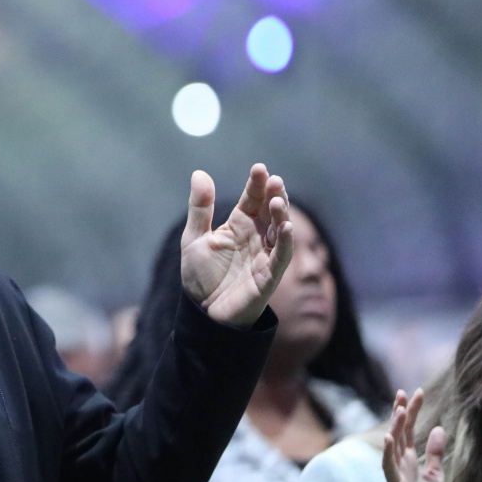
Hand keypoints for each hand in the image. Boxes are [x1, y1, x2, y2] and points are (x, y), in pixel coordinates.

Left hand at [179, 164, 292, 325]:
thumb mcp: (194, 239)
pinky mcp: (269, 275)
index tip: (259, 168)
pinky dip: (287, 242)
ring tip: (277, 200)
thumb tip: (199, 173)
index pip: (251, 199)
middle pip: (269, 210)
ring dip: (281, 215)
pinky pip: (282, 256)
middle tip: (274, 180)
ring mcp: (264, 255)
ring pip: (280, 230)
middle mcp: (256, 236)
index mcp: (238, 225)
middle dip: (274, 195)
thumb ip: (199, 209)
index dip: (256, 184)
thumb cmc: (201, 276)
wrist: (202, 313)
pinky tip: (288, 227)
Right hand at [382, 388, 445, 481]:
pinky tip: (388, 438)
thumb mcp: (436, 476)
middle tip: (404, 392)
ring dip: (395, 427)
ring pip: (393, 445)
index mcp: (409, 460)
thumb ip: (435, 454)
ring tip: (401, 409)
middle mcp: (399, 463)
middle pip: (399, 432)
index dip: (412, 411)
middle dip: (401, 412)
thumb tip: (438, 428)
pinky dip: (387, 452)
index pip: (408, 430)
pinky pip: (389, 467)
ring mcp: (396, 474)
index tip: (416, 392)